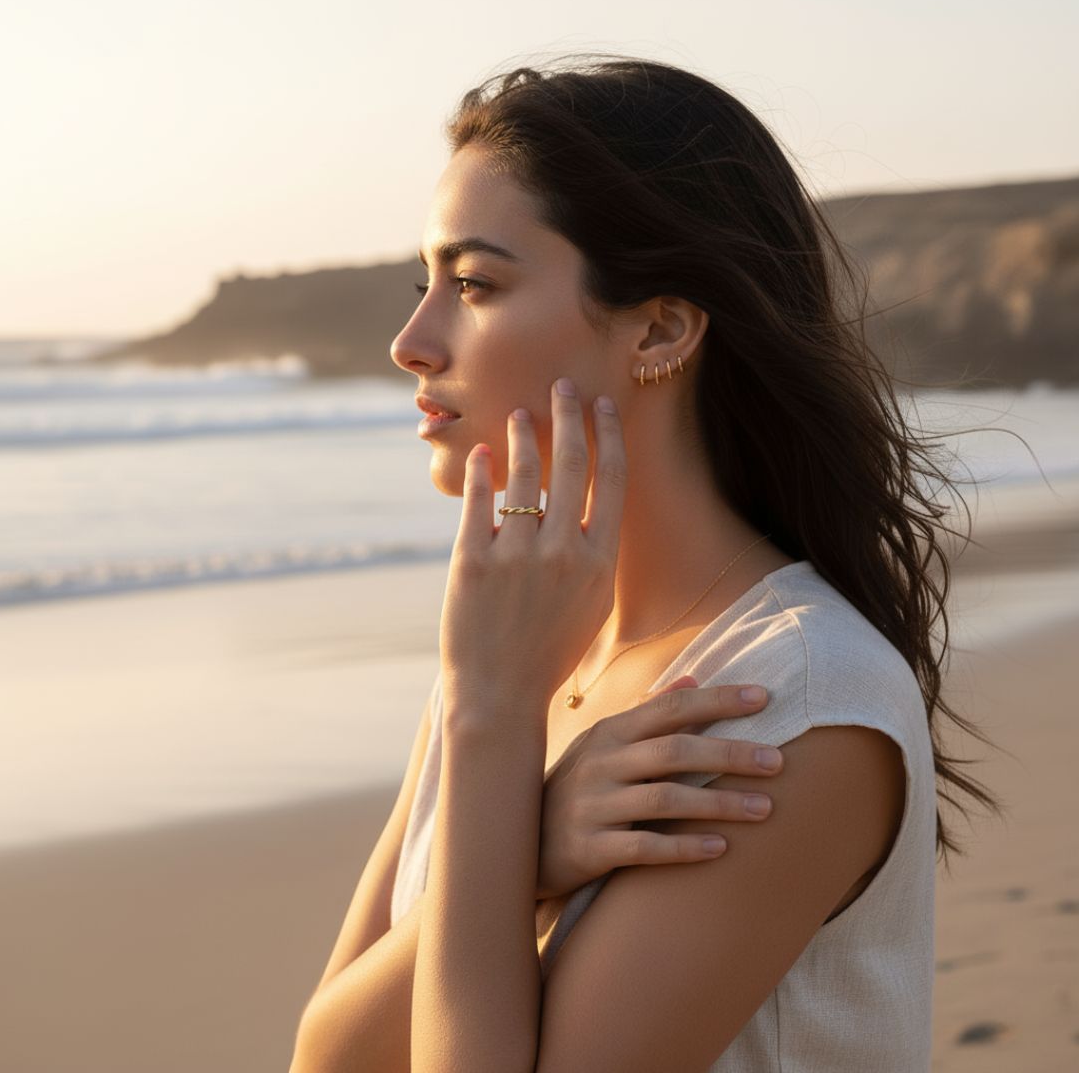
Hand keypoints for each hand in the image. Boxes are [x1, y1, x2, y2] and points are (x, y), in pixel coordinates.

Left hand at [438, 378, 625, 718]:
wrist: (499, 695)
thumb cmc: (548, 653)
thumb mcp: (591, 607)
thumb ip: (593, 554)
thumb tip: (587, 505)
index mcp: (598, 562)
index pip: (611, 481)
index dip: (607, 435)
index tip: (602, 405)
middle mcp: (561, 551)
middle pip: (570, 465)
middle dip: (568, 416)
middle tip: (561, 386)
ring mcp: (515, 554)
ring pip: (523, 474)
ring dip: (522, 435)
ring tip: (518, 413)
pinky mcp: (471, 560)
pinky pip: (478, 500)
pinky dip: (480, 471)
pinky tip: (480, 453)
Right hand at [536, 676, 782, 899]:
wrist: (520, 842)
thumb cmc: (576, 786)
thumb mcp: (603, 743)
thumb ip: (649, 712)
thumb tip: (693, 677)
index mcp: (610, 731)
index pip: (671, 706)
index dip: (717, 699)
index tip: (764, 697)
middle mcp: (602, 762)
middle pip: (675, 751)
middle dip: (730, 753)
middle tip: (779, 761)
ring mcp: (594, 805)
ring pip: (666, 799)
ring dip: (720, 803)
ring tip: (765, 808)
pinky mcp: (590, 848)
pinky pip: (644, 846)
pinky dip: (684, 847)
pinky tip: (721, 848)